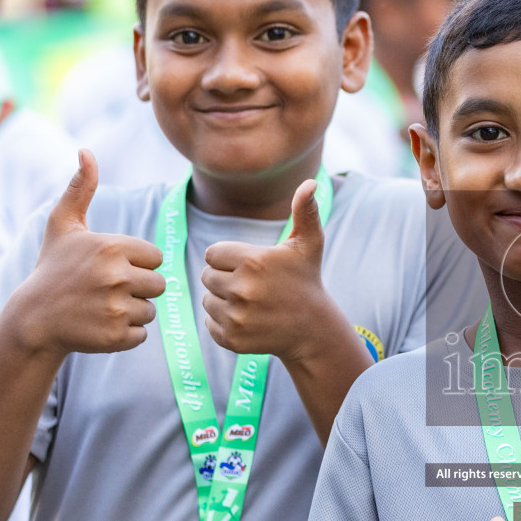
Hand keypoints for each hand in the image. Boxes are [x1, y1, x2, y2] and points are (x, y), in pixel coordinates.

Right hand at [11, 150, 165, 355]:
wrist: (32, 319)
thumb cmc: (53, 268)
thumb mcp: (63, 225)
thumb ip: (80, 188)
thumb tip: (85, 150)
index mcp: (113, 247)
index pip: (155, 258)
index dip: (136, 264)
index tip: (109, 268)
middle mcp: (116, 276)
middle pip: (159, 285)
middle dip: (138, 289)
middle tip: (106, 291)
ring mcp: (115, 308)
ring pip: (151, 310)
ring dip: (132, 311)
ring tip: (101, 307)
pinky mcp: (115, 336)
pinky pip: (142, 334)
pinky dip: (126, 334)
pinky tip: (100, 325)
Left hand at [201, 179, 334, 359]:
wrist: (313, 329)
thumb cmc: (306, 280)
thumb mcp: (308, 244)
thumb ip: (305, 211)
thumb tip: (310, 182)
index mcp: (253, 261)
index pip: (212, 254)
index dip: (229, 259)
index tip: (251, 267)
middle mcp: (242, 289)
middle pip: (207, 277)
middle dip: (225, 279)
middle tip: (253, 287)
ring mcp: (236, 317)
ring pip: (208, 300)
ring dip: (223, 301)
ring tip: (251, 304)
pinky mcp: (232, 338)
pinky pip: (209, 323)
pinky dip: (223, 323)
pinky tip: (248, 320)